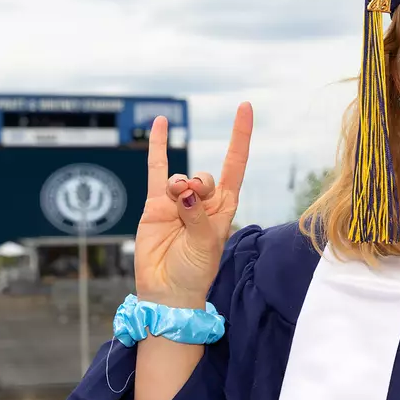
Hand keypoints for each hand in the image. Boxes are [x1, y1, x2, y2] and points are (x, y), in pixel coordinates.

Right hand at [134, 103, 250, 306]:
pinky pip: (156, 170)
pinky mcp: (155, 205)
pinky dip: (158, 147)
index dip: (240, 138)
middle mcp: (203, 202)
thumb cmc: (194, 272)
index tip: (244, 108)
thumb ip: (196, 216)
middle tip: (192, 198)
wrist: (168, 291)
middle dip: (201, 184)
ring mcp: (178, 202)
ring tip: (175, 202)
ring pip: (181, 178)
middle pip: (207, 177)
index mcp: (224, 209)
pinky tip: (159, 124)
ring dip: (179, 186)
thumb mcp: (205, 245)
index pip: (235, 166)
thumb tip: (184, 191)